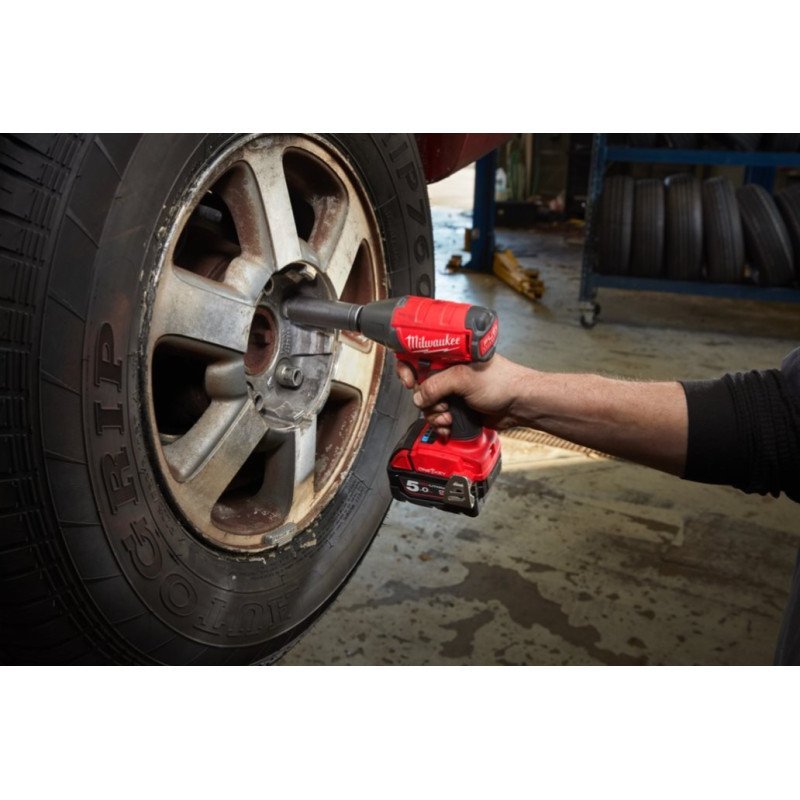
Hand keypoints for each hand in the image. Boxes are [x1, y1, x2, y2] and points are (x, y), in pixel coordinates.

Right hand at [395, 354, 526, 436]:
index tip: (408, 381)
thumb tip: (417, 397)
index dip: (408, 368)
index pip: (418, 356)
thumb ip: (436, 385)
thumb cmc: (502, 382)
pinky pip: (438, 416)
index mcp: (450, 356)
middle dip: (426, 400)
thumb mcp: (464, 378)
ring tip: (449, 417)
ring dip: (434, 415)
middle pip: (420, 385)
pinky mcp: (457, 407)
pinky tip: (449, 426)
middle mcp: (449, 371)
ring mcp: (453, 390)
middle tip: (440, 404)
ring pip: (428, 404)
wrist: (519, 405)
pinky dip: (441, 424)